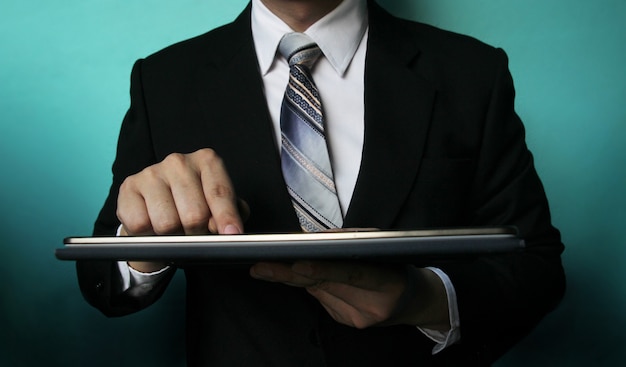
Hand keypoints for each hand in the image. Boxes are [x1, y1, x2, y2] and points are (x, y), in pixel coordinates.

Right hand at [117, 148, 246, 271]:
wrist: (156, 212)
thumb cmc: (193, 207)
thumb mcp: (218, 207)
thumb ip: (231, 214)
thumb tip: (231, 230)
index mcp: (206, 161)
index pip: (219, 192)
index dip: (227, 218)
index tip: (232, 235)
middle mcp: (179, 162)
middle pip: (195, 214)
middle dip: (197, 233)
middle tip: (194, 233)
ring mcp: (151, 172)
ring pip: (167, 223)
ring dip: (172, 236)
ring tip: (174, 229)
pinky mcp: (128, 187)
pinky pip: (140, 224)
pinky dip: (148, 234)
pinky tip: (152, 226)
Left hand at [249, 261, 449, 329]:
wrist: (415, 301)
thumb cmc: (398, 267)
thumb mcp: (382, 248)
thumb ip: (351, 243)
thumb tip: (315, 239)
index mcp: (386, 282)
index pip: (350, 274)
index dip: (322, 270)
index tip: (296, 264)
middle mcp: (371, 306)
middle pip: (325, 286)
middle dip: (288, 275)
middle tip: (260, 266)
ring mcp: (358, 319)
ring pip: (317, 292)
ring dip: (292, 278)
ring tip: (267, 267)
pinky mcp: (347, 322)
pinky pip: (321, 298)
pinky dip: (309, 284)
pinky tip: (297, 276)